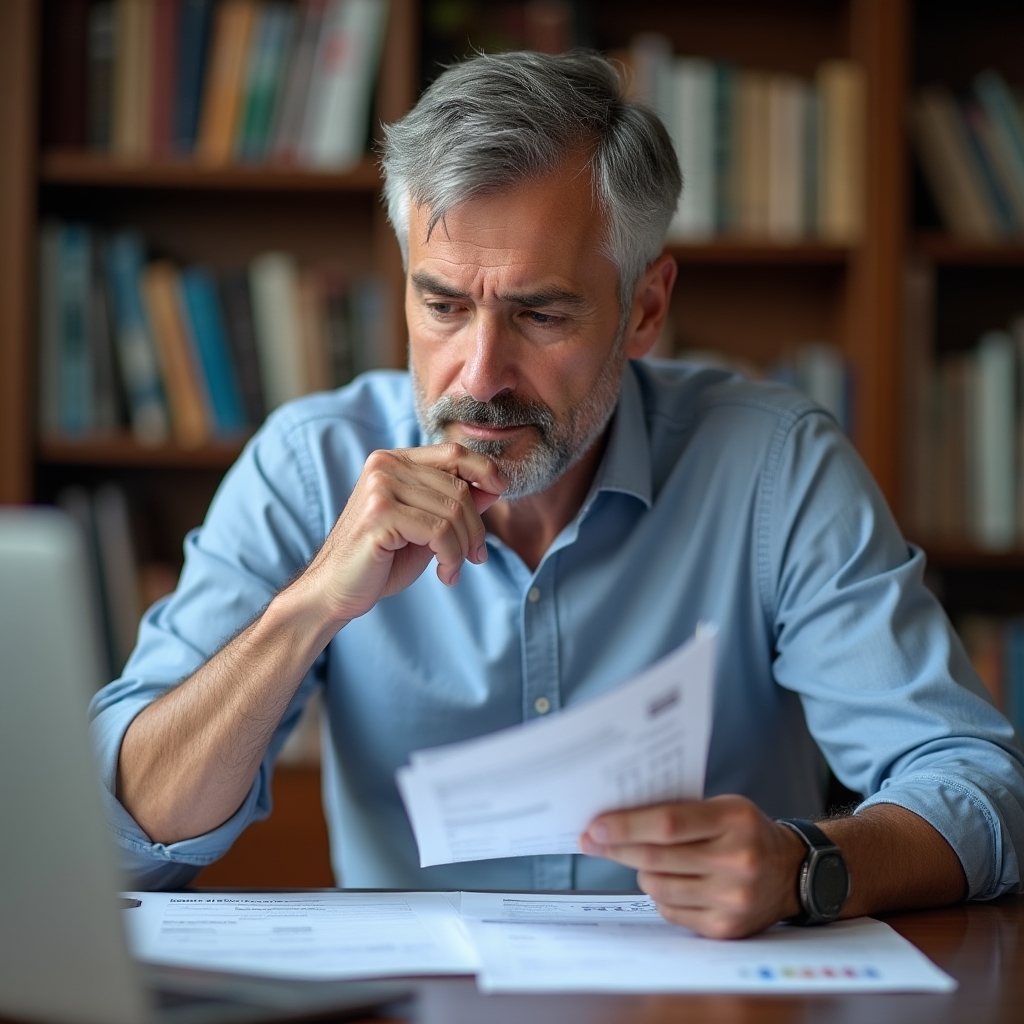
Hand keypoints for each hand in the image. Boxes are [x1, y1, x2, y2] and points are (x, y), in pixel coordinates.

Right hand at [301, 442, 507, 623]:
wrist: (334, 590)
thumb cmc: (381, 560)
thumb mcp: (426, 527)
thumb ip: (455, 504)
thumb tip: (494, 486)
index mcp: (393, 461)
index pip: (453, 453)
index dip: (485, 469)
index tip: (500, 492)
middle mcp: (385, 466)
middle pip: (459, 488)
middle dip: (475, 528)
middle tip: (475, 556)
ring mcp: (380, 487)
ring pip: (453, 512)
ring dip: (463, 548)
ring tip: (453, 569)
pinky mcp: (379, 514)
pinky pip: (440, 532)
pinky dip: (451, 557)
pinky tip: (445, 575)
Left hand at [580, 795, 807, 938]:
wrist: (792, 872)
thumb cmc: (745, 832)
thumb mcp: (723, 807)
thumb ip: (679, 811)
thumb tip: (618, 818)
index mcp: (734, 820)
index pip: (667, 823)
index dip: (626, 826)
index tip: (595, 826)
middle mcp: (737, 861)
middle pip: (657, 857)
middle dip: (616, 849)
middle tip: (591, 841)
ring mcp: (732, 899)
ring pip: (657, 886)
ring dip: (641, 871)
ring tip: (646, 860)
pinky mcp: (726, 928)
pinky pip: (670, 910)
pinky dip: (661, 894)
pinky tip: (673, 881)